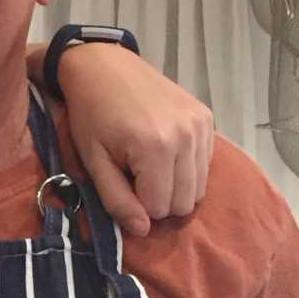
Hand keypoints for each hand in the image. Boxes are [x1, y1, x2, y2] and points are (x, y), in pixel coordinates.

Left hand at [53, 42, 212, 235]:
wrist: (105, 66)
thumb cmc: (91, 115)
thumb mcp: (94, 161)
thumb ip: (117, 199)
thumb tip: (142, 230)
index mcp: (155, 148)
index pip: (159, 209)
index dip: (138, 206)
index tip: (122, 184)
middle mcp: (186, 137)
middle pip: (184, 202)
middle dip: (158, 201)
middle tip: (134, 177)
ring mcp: (201, 126)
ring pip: (199, 188)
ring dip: (174, 187)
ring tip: (148, 166)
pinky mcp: (206, 118)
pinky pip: (205, 165)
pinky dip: (186, 169)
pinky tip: (163, 152)